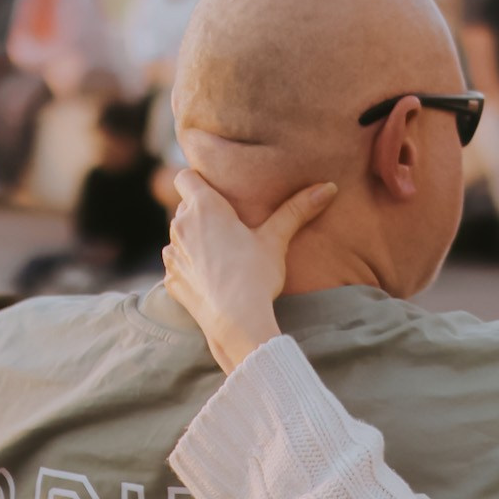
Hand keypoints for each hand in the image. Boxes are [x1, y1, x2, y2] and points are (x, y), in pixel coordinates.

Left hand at [163, 171, 336, 372]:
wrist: (236, 322)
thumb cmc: (255, 275)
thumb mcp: (277, 239)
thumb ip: (297, 210)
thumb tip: (328, 187)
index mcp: (204, 207)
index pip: (185, 176)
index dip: (199, 180)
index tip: (218, 191)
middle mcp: (180, 225)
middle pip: (185, 207)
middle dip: (203, 212)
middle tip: (230, 224)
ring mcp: (172, 254)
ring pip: (180, 235)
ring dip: (195, 239)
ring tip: (221, 253)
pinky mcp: (170, 279)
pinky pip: (178, 264)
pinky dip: (190, 266)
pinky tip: (211, 277)